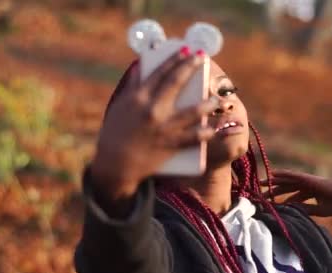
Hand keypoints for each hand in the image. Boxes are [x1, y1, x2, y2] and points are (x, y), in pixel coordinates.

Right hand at [91, 49, 216, 198]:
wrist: (114, 164)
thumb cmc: (114, 133)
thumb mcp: (120, 106)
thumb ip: (133, 86)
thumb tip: (141, 66)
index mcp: (138, 98)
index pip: (159, 73)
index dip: (174, 59)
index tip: (185, 50)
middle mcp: (153, 109)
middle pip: (176, 83)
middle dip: (190, 68)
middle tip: (201, 57)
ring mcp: (164, 127)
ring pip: (193, 111)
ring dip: (208, 102)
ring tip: (217, 98)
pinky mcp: (171, 145)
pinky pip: (194, 137)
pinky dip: (206, 132)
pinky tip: (215, 128)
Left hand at [261, 169, 331, 216]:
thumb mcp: (319, 210)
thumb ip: (306, 210)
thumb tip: (293, 212)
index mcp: (311, 192)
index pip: (292, 195)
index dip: (281, 200)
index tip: (270, 205)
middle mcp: (307, 185)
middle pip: (286, 187)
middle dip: (273, 190)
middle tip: (259, 194)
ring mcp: (308, 180)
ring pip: (286, 180)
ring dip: (273, 181)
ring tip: (260, 183)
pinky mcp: (308, 178)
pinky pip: (293, 175)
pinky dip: (282, 174)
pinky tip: (272, 173)